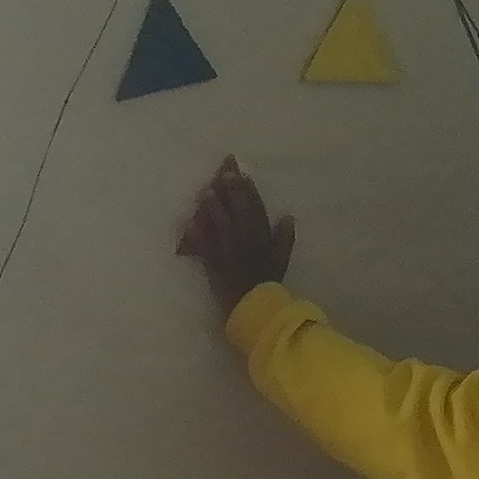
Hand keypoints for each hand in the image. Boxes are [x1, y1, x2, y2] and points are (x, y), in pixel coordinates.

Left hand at [177, 159, 295, 314]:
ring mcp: (231, 253)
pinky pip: (206, 249)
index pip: (257, 209)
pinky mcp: (215, 266)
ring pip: (222, 227)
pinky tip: (189, 223)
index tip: (241, 171)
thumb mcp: (282, 259)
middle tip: (223, 172)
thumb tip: (288, 216)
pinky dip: (198, 237)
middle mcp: (248, 242)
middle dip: (231, 192)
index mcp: (263, 238)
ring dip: (213, 209)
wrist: (256, 308)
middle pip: (239, 212)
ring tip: (204, 191)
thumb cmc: (267, 282)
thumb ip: (285, 237)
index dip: (249, 189)